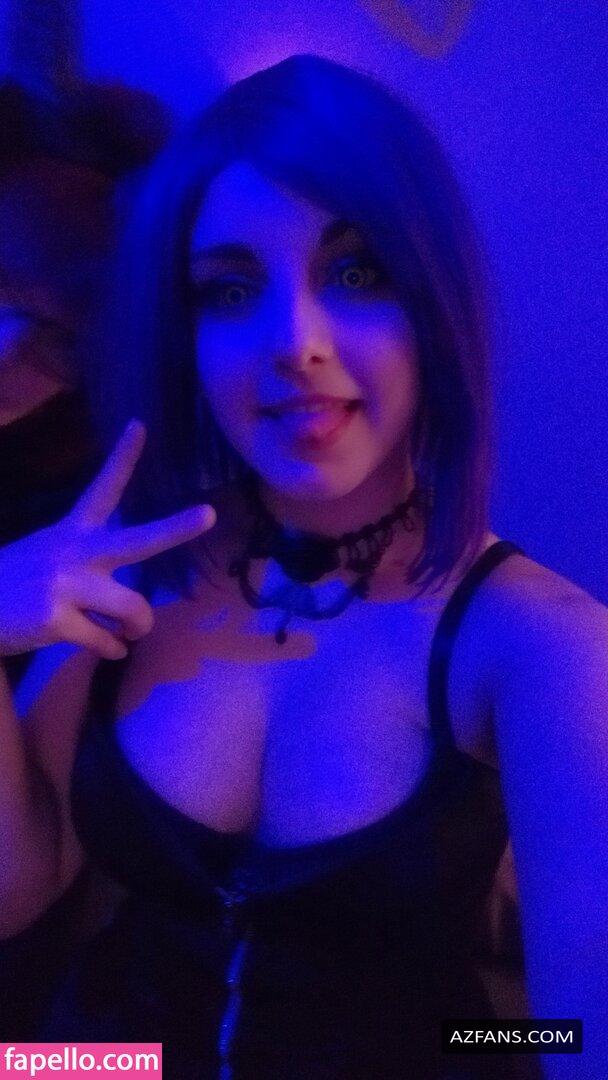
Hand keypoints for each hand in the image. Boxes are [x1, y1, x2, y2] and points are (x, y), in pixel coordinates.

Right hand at [0, 421, 215, 658]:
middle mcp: (73, 553)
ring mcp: (64, 586)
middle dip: (176, 528)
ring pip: (133, 608)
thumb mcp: (48, 558)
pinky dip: (112, 648)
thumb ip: (90, 569)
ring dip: (137, 626)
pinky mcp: (55, 619)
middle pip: (137, 542)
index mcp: (71, 531)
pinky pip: (107, 641)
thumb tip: (129, 609)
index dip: (122, 456)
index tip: (140, 424)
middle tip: (209, 514)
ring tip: (127, 631)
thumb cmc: (16, 585)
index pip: (102, 488)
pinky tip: (107, 648)